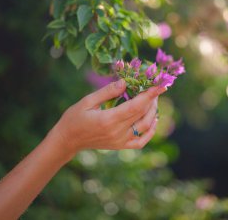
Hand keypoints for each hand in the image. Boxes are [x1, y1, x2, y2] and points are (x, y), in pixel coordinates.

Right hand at [50, 79, 165, 157]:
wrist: (67, 140)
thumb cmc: (74, 117)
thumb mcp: (87, 101)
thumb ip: (107, 92)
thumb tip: (125, 82)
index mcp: (108, 119)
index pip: (136, 106)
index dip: (149, 95)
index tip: (160, 85)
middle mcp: (117, 132)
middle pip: (142, 114)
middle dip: (152, 99)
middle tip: (155, 87)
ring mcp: (120, 141)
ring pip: (145, 127)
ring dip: (153, 112)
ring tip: (153, 99)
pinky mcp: (120, 146)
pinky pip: (141, 142)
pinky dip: (150, 131)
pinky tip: (153, 120)